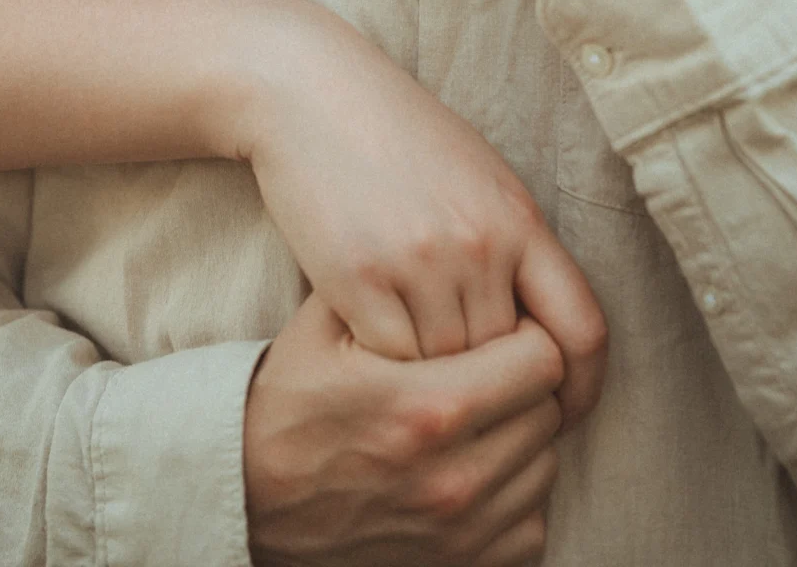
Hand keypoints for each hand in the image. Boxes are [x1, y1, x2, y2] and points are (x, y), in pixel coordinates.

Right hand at [237, 6, 605, 418]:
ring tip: (410, 353)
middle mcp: (478, 245)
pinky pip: (391, 359)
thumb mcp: (478, 176)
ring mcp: (419, 262)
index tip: (564, 409)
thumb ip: (514, 246)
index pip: (584, 329)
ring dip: (432, 373)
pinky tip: (371, 337)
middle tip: (464, 384)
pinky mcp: (359, 277)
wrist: (313, 91)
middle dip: (491, 383)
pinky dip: (384, 361)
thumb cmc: (397, 132)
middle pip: (508, 363)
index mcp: (518, 218)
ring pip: (448, 370)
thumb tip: (541, 325)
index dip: (583, 388)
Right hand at [245, 295, 563, 565]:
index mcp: (429, 406)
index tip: (500, 326)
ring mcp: (460, 529)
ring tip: (480, 413)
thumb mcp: (326, 325)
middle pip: (549, 411)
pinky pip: (532, 524)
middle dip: (526, 382)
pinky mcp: (458, 564)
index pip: (542, 359)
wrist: (248, 494)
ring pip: (546, 465)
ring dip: (524, 436)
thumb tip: (460, 260)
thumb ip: (396, 289)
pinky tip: (476, 463)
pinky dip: (515, 494)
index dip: (526, 332)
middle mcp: (455, 475)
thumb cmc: (289, 401)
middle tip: (489, 365)